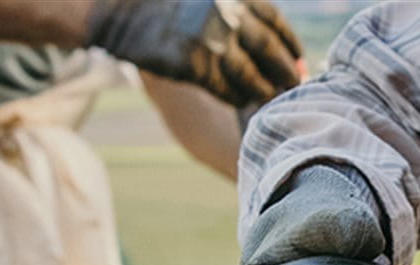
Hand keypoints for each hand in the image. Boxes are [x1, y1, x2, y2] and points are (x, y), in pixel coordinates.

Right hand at [86, 0, 302, 107]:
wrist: (120, 10)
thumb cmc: (165, 3)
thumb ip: (236, 9)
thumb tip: (271, 44)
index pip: (274, 21)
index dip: (290, 43)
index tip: (299, 59)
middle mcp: (228, 15)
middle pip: (269, 50)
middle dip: (286, 70)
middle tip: (296, 84)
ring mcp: (212, 40)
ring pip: (251, 75)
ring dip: (265, 90)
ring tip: (272, 97)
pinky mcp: (195, 64)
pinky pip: (226, 88)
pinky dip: (238, 97)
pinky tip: (242, 100)